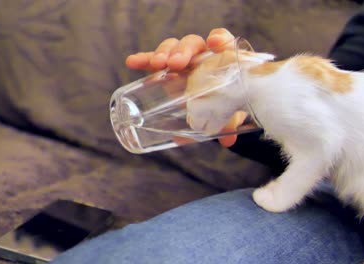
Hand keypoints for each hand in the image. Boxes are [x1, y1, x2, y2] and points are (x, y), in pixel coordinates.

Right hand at [126, 28, 240, 146]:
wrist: (218, 104)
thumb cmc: (228, 102)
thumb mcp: (230, 112)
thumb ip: (229, 121)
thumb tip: (227, 141)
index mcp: (222, 59)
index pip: (222, 41)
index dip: (219, 39)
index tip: (214, 43)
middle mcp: (201, 55)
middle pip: (192, 43)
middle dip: (183, 50)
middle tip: (176, 63)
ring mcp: (182, 60)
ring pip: (172, 48)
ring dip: (164, 53)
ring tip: (158, 64)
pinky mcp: (166, 69)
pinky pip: (152, 61)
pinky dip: (143, 60)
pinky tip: (132, 61)